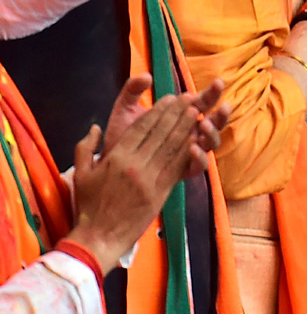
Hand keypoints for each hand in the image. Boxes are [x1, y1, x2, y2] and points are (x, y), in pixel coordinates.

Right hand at [68, 89, 227, 273]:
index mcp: (116, 158)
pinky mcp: (162, 192)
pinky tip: (196, 139)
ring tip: (196, 112)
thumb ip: (85, 148)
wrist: (100, 236)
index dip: (157, 112)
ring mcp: (150, 179)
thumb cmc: (88, 206)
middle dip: (176, 114)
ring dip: (186, 128)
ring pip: (172, 147)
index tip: (167, 99)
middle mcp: (136, 165)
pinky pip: (177, 166)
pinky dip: (188, 151)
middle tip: (188, 99)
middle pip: (161, 133)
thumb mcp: (80, 174)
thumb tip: (95, 128)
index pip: (141, 128)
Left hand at [103, 76, 228, 172]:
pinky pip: (200, 166)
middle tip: (223, 106)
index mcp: (183, 115)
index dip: (213, 92)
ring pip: (212, 143)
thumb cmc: (122, 135)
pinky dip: (200, 156)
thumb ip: (133, 90)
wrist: (111, 164)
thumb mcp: (125, 109)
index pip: (204, 101)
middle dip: (222, 114)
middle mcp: (191, 132)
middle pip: (215, 122)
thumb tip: (146, 76)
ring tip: (203, 125)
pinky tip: (193, 147)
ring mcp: (189, 152)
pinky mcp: (183, 170)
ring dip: (212, 133)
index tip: (217, 82)